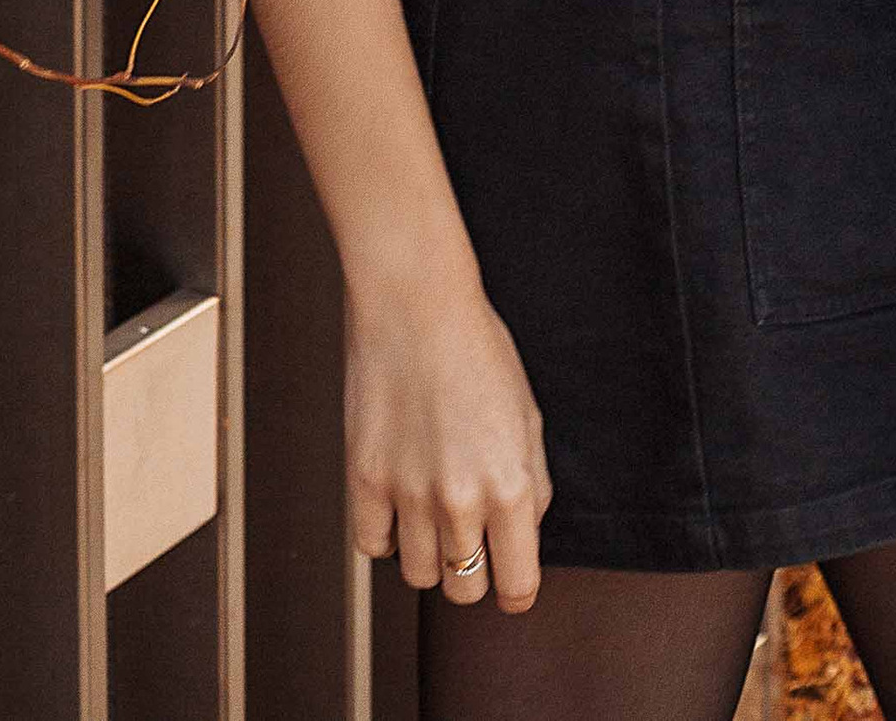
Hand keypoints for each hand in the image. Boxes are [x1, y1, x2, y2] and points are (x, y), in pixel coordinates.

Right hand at [345, 264, 549, 613]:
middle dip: (473, 571)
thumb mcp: (528, 417)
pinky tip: (398, 498)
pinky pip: (373, 546)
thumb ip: (531, 486)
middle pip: (465, 591)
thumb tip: (522, 536)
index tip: (510, 578)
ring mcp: (407, 494)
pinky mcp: (364, 480)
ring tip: (432, 506)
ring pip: (419, 575)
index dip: (516, 588)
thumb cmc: (476, 349)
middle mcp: (460, 500)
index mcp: (510, 486)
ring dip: (429, 551)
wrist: (415, 303)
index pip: (517, 586)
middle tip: (471, 535)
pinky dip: (386, 533)